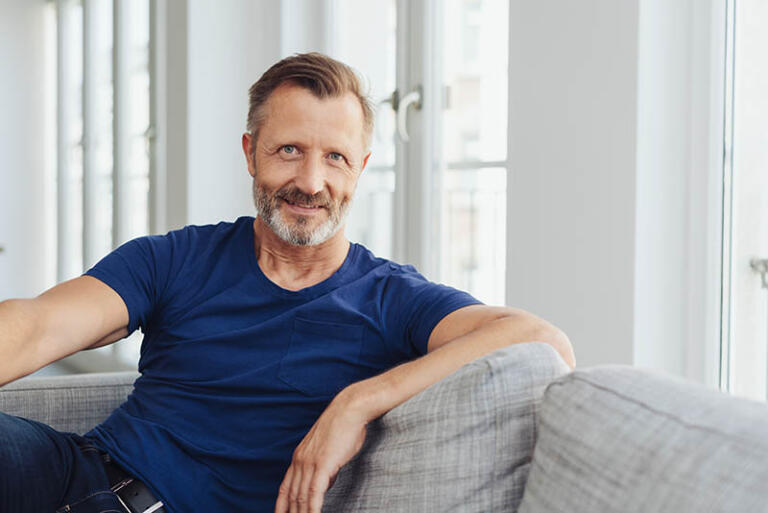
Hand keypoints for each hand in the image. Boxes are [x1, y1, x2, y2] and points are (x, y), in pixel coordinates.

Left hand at [274, 389, 368, 512]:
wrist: (349, 410)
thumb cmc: (343, 428)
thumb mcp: (328, 451)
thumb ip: (323, 468)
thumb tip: (324, 484)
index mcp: (299, 457)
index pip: (285, 488)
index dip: (281, 506)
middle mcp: (300, 461)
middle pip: (291, 496)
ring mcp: (310, 463)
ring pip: (300, 498)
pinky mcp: (322, 465)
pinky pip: (314, 494)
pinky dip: (312, 509)